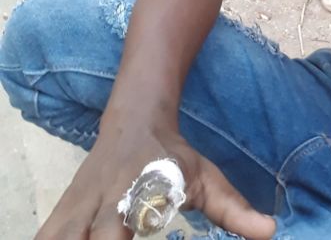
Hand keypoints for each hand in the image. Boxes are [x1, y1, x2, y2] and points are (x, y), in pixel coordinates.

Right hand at [35, 122, 275, 239]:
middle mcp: (100, 204)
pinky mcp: (60, 211)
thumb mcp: (205, 178)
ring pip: (56, 237)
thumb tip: (271, 233)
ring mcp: (74, 208)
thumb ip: (234, 209)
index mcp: (136, 196)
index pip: (121, 234)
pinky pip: (44, 236)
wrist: (134, 117)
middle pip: (88, 239)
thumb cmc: (171, 156)